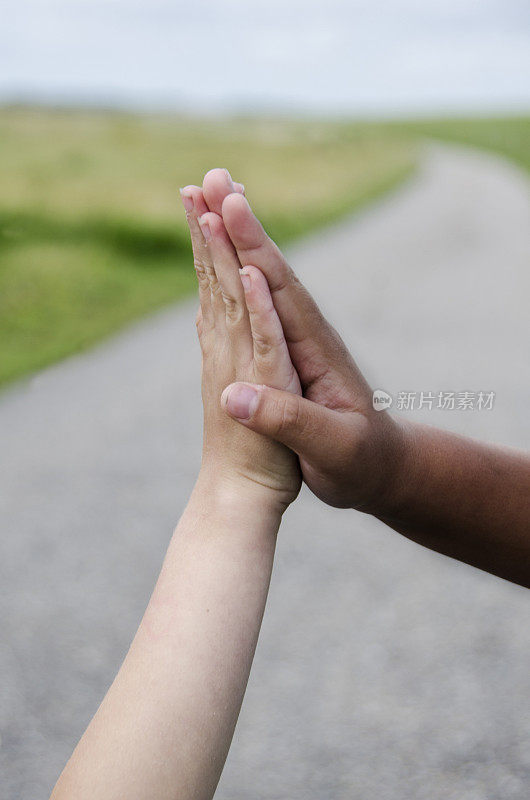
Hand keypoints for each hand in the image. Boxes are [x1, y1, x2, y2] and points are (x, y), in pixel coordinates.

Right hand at [195, 169, 404, 513]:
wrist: (381, 468)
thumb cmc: (361, 462)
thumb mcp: (332, 448)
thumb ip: (290, 421)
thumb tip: (233, 396)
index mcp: (316, 348)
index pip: (280, 287)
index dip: (251, 247)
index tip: (224, 206)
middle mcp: (305, 334)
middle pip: (265, 269)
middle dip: (236, 224)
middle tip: (206, 177)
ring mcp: (295, 341)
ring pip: (257, 280)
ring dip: (231, 241)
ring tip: (204, 203)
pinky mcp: (285, 353)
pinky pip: (253, 305)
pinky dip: (233, 276)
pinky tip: (220, 263)